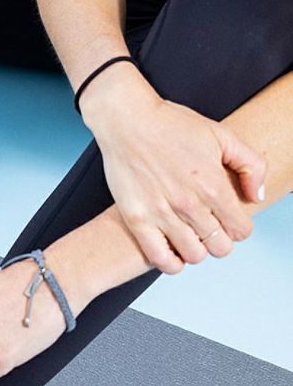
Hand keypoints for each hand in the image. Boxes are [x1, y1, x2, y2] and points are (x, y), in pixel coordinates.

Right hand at [81, 67, 265, 273]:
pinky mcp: (137, 220)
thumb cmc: (172, 126)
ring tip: (190, 238)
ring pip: (193, 256)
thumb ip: (250, 165)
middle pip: (219, 247)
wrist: (128, 122)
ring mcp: (161, 214)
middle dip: (220, 241)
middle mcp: (189, 203)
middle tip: (210, 229)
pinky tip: (172, 252)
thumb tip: (255, 197)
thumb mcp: (221, 135)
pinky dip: (171, 263)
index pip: (241, 230)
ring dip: (197, 251)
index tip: (230, 221)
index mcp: (213, 184)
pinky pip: (160, 259)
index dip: (240, 228)